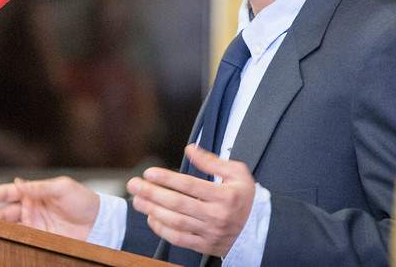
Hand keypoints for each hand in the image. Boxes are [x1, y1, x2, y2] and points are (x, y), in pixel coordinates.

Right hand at [0, 176, 99, 240]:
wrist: (98, 222)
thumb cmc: (83, 200)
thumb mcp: (62, 188)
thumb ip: (40, 187)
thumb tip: (18, 182)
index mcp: (34, 192)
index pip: (8, 192)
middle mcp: (31, 208)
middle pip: (4, 212)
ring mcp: (34, 224)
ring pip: (10, 227)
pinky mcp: (40, 238)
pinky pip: (22, 240)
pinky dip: (12, 241)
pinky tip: (5, 243)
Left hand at [127, 144, 255, 256]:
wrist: (261, 230)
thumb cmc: (247, 199)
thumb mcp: (237, 173)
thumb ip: (212, 161)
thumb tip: (190, 149)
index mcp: (224, 196)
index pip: (189, 185)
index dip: (167, 178)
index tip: (150, 172)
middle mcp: (216, 216)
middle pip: (178, 204)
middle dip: (152, 193)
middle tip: (134, 184)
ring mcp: (210, 232)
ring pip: (176, 222)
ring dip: (153, 210)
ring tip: (138, 200)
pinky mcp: (205, 245)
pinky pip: (180, 239)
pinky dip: (163, 230)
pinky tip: (152, 219)